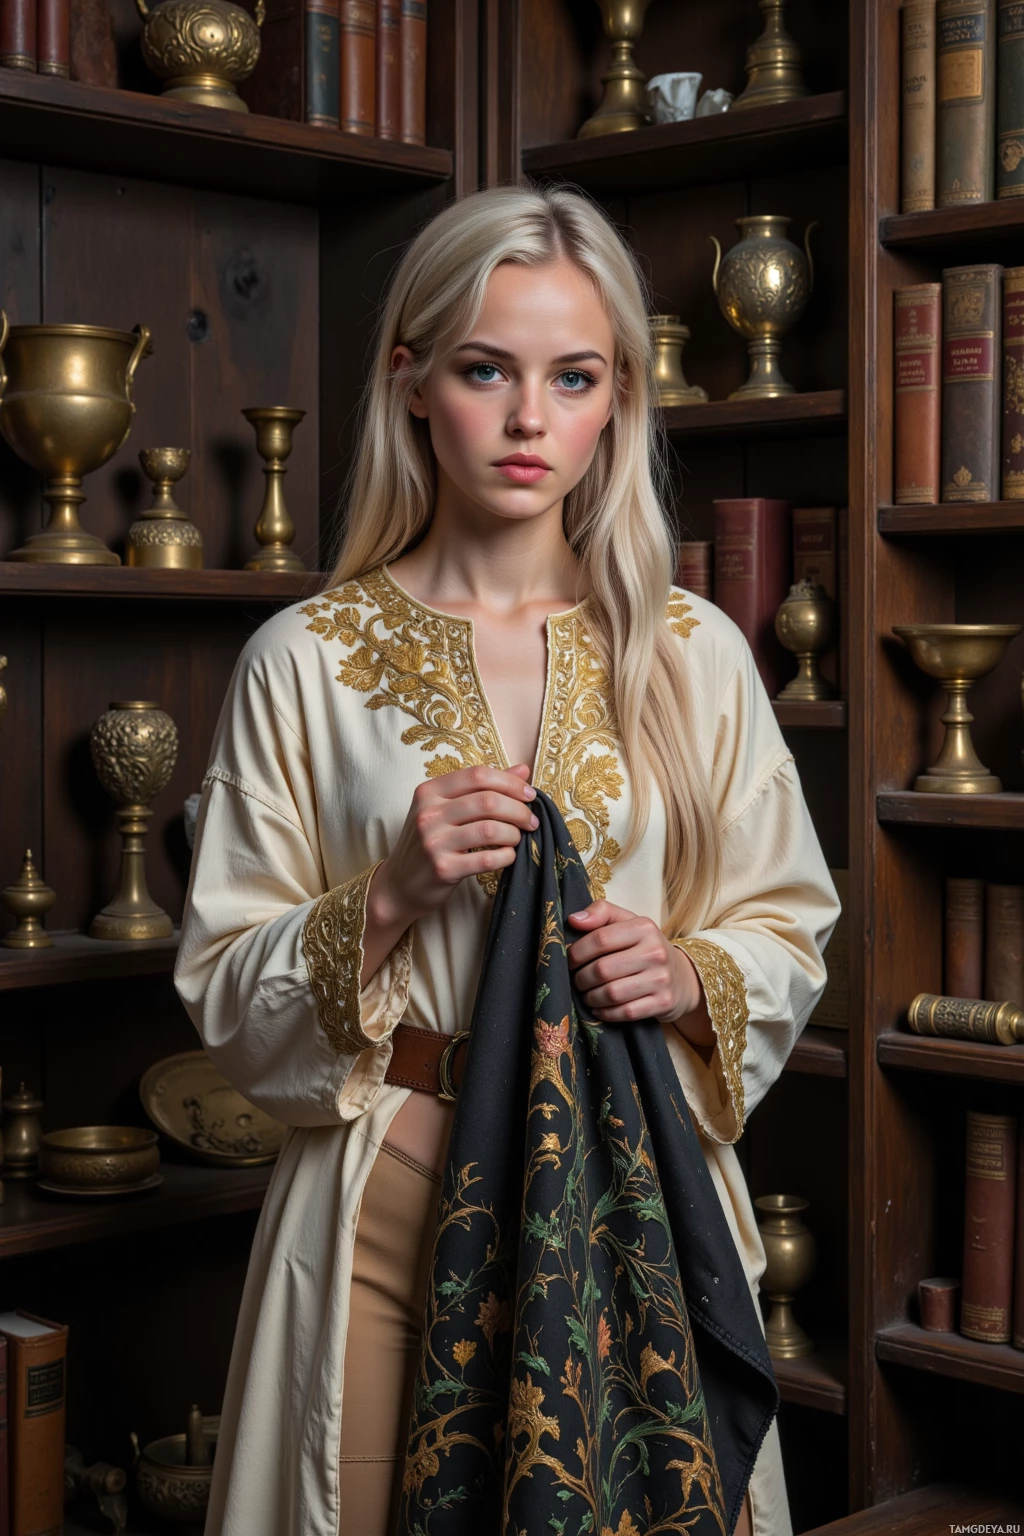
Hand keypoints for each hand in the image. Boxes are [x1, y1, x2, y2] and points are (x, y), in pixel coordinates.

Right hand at [368, 763, 537, 934]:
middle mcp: (428, 813)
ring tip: (518, 838)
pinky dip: (506, 856)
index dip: (510, 783)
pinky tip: (508, 855)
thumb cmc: (430, 842)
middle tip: (531, 820)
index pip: (477, 775)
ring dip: (514, 834)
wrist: (400, 884)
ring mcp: (433, 842)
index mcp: (429, 791)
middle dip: (519, 810)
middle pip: (488, 801)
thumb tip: (523, 769)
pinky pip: (486, 859)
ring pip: (490, 829)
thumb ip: (483, 788)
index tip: (529, 795)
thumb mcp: (447, 809)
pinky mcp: (443, 869)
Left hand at [567, 900, 703, 1026]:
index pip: (600, 939)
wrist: (681, 976)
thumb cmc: (644, 947)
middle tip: (577, 981)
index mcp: (644, 927)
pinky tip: (600, 1008)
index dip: (577, 952)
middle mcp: (655, 951)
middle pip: (602, 969)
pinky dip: (606, 1013)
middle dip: (581, 978)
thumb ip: (601, 913)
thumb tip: (573, 920)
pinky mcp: (663, 1002)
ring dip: (591, 997)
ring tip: (587, 994)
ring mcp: (661, 979)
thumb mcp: (627, 922)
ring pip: (612, 993)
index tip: (570, 961)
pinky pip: (625, 1012)